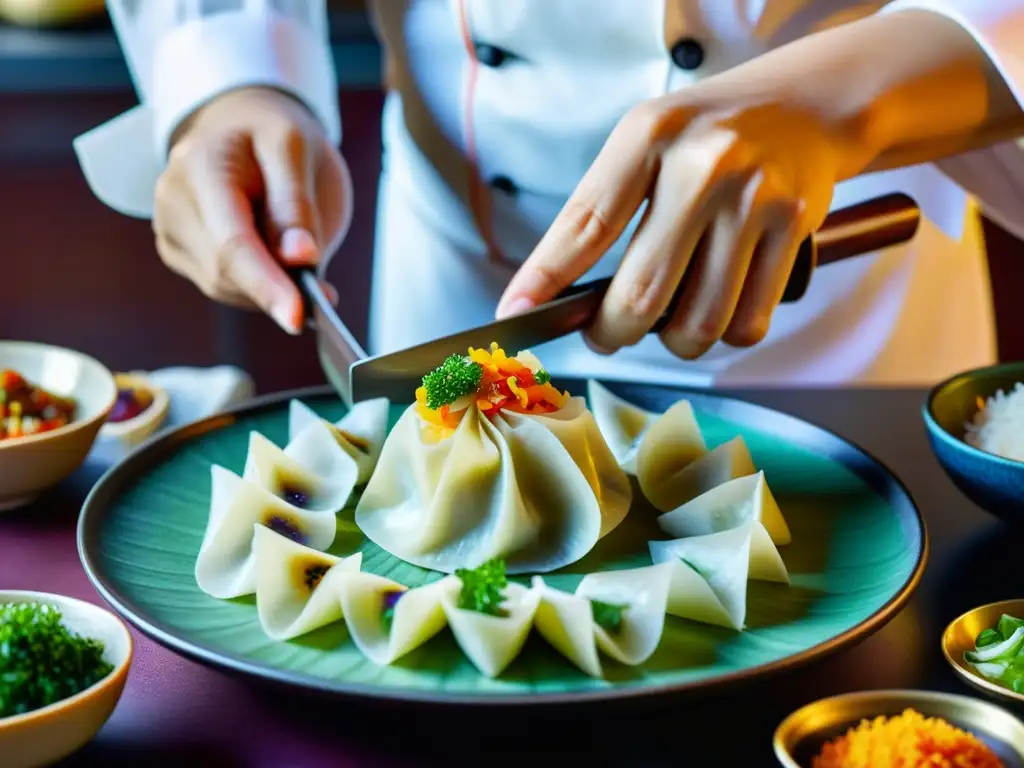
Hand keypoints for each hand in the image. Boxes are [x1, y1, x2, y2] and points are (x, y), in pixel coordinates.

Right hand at [153, 86, 351, 333]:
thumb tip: (299, 258)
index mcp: (201, 166)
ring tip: (303, 267)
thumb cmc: (272, 134)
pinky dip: (259, 287)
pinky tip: (279, 268)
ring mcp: (170, 229)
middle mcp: (174, 200)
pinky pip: (223, 286)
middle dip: (278, 289)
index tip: (298, 317)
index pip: (232, 242)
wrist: (240, 125)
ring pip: (227, 287)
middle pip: (227, 272)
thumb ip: (296, 203)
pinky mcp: (179, 251)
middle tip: (324, 292)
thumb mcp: (296, 147)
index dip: (266, 285)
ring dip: (271, 288)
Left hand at [496, 83, 880, 358]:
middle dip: (612, 333)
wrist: (800, 106)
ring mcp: (754, 199)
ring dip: (672, 341)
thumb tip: (555, 294)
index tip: (514, 312)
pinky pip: (747, 323)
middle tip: (605, 332)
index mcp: (649, 137)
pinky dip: (722, 334)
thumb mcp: (645, 142)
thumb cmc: (704, 137)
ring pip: (698, 323)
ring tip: (667, 319)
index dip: (545, 278)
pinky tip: (714, 308)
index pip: (585, 224)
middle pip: (641, 295)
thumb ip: (602, 208)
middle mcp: (703, 165)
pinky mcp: (794, 230)